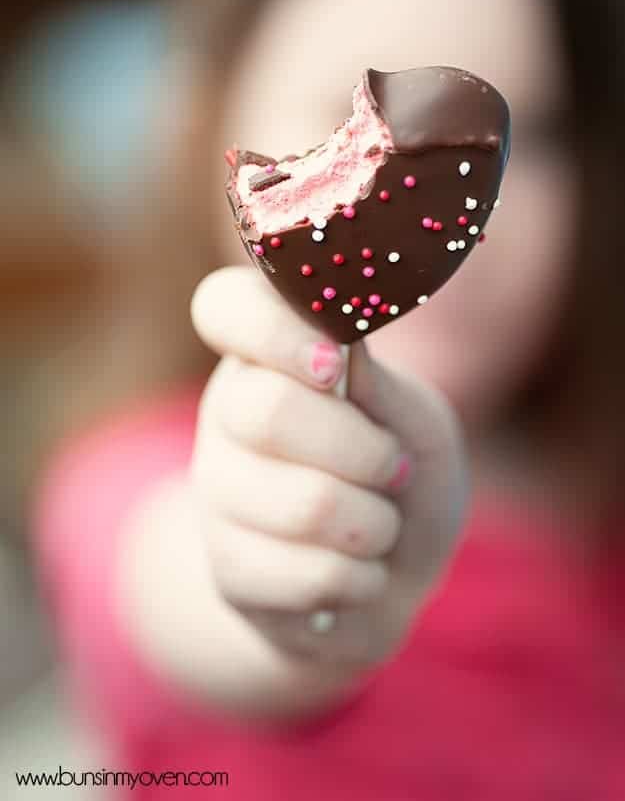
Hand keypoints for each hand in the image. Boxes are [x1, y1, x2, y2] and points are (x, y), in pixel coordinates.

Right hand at [190, 266, 467, 670]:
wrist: (394, 574)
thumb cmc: (404, 475)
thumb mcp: (417, 422)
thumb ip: (381, 387)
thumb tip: (343, 342)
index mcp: (269, 356)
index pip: (223, 306)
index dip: (275, 331)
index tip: (333, 364)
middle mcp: (228, 414)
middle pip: (267, 412)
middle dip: (363, 450)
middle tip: (393, 466)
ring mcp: (219, 494)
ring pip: (305, 505)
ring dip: (376, 524)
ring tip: (380, 524)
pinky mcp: (227, 570)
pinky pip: (309, 575)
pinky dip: (363, 579)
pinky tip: (357, 572)